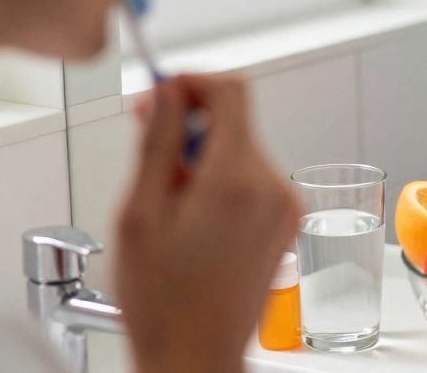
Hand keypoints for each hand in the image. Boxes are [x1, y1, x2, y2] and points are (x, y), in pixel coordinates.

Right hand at [116, 74, 300, 372]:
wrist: (196, 358)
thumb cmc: (162, 303)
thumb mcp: (140, 213)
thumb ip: (159, 142)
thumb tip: (168, 92)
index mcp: (237, 180)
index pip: (232, 91)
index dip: (192, 82)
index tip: (161, 94)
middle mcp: (273, 188)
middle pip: (237, 121)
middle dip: (192, 124)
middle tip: (150, 147)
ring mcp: (285, 207)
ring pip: (242, 150)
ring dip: (205, 157)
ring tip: (169, 203)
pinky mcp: (286, 224)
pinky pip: (253, 179)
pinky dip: (223, 181)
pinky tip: (193, 218)